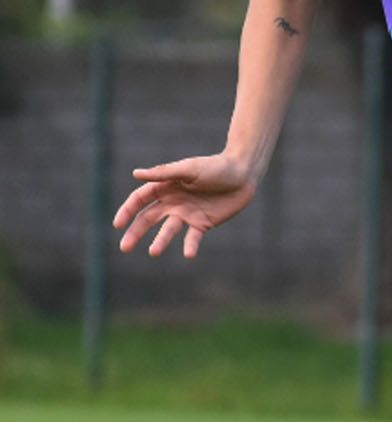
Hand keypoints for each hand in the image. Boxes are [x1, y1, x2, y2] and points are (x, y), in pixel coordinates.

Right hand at [113, 154, 257, 258]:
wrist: (243, 174)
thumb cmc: (215, 167)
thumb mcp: (189, 168)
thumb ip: (163, 173)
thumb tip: (135, 174)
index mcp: (166, 186)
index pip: (140, 200)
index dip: (128, 211)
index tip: (117, 225)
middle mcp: (173, 201)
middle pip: (148, 218)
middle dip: (135, 232)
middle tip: (124, 248)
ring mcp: (187, 213)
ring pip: (168, 230)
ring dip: (160, 241)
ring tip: (153, 253)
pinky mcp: (203, 223)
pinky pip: (192, 237)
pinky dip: (189, 246)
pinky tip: (188, 255)